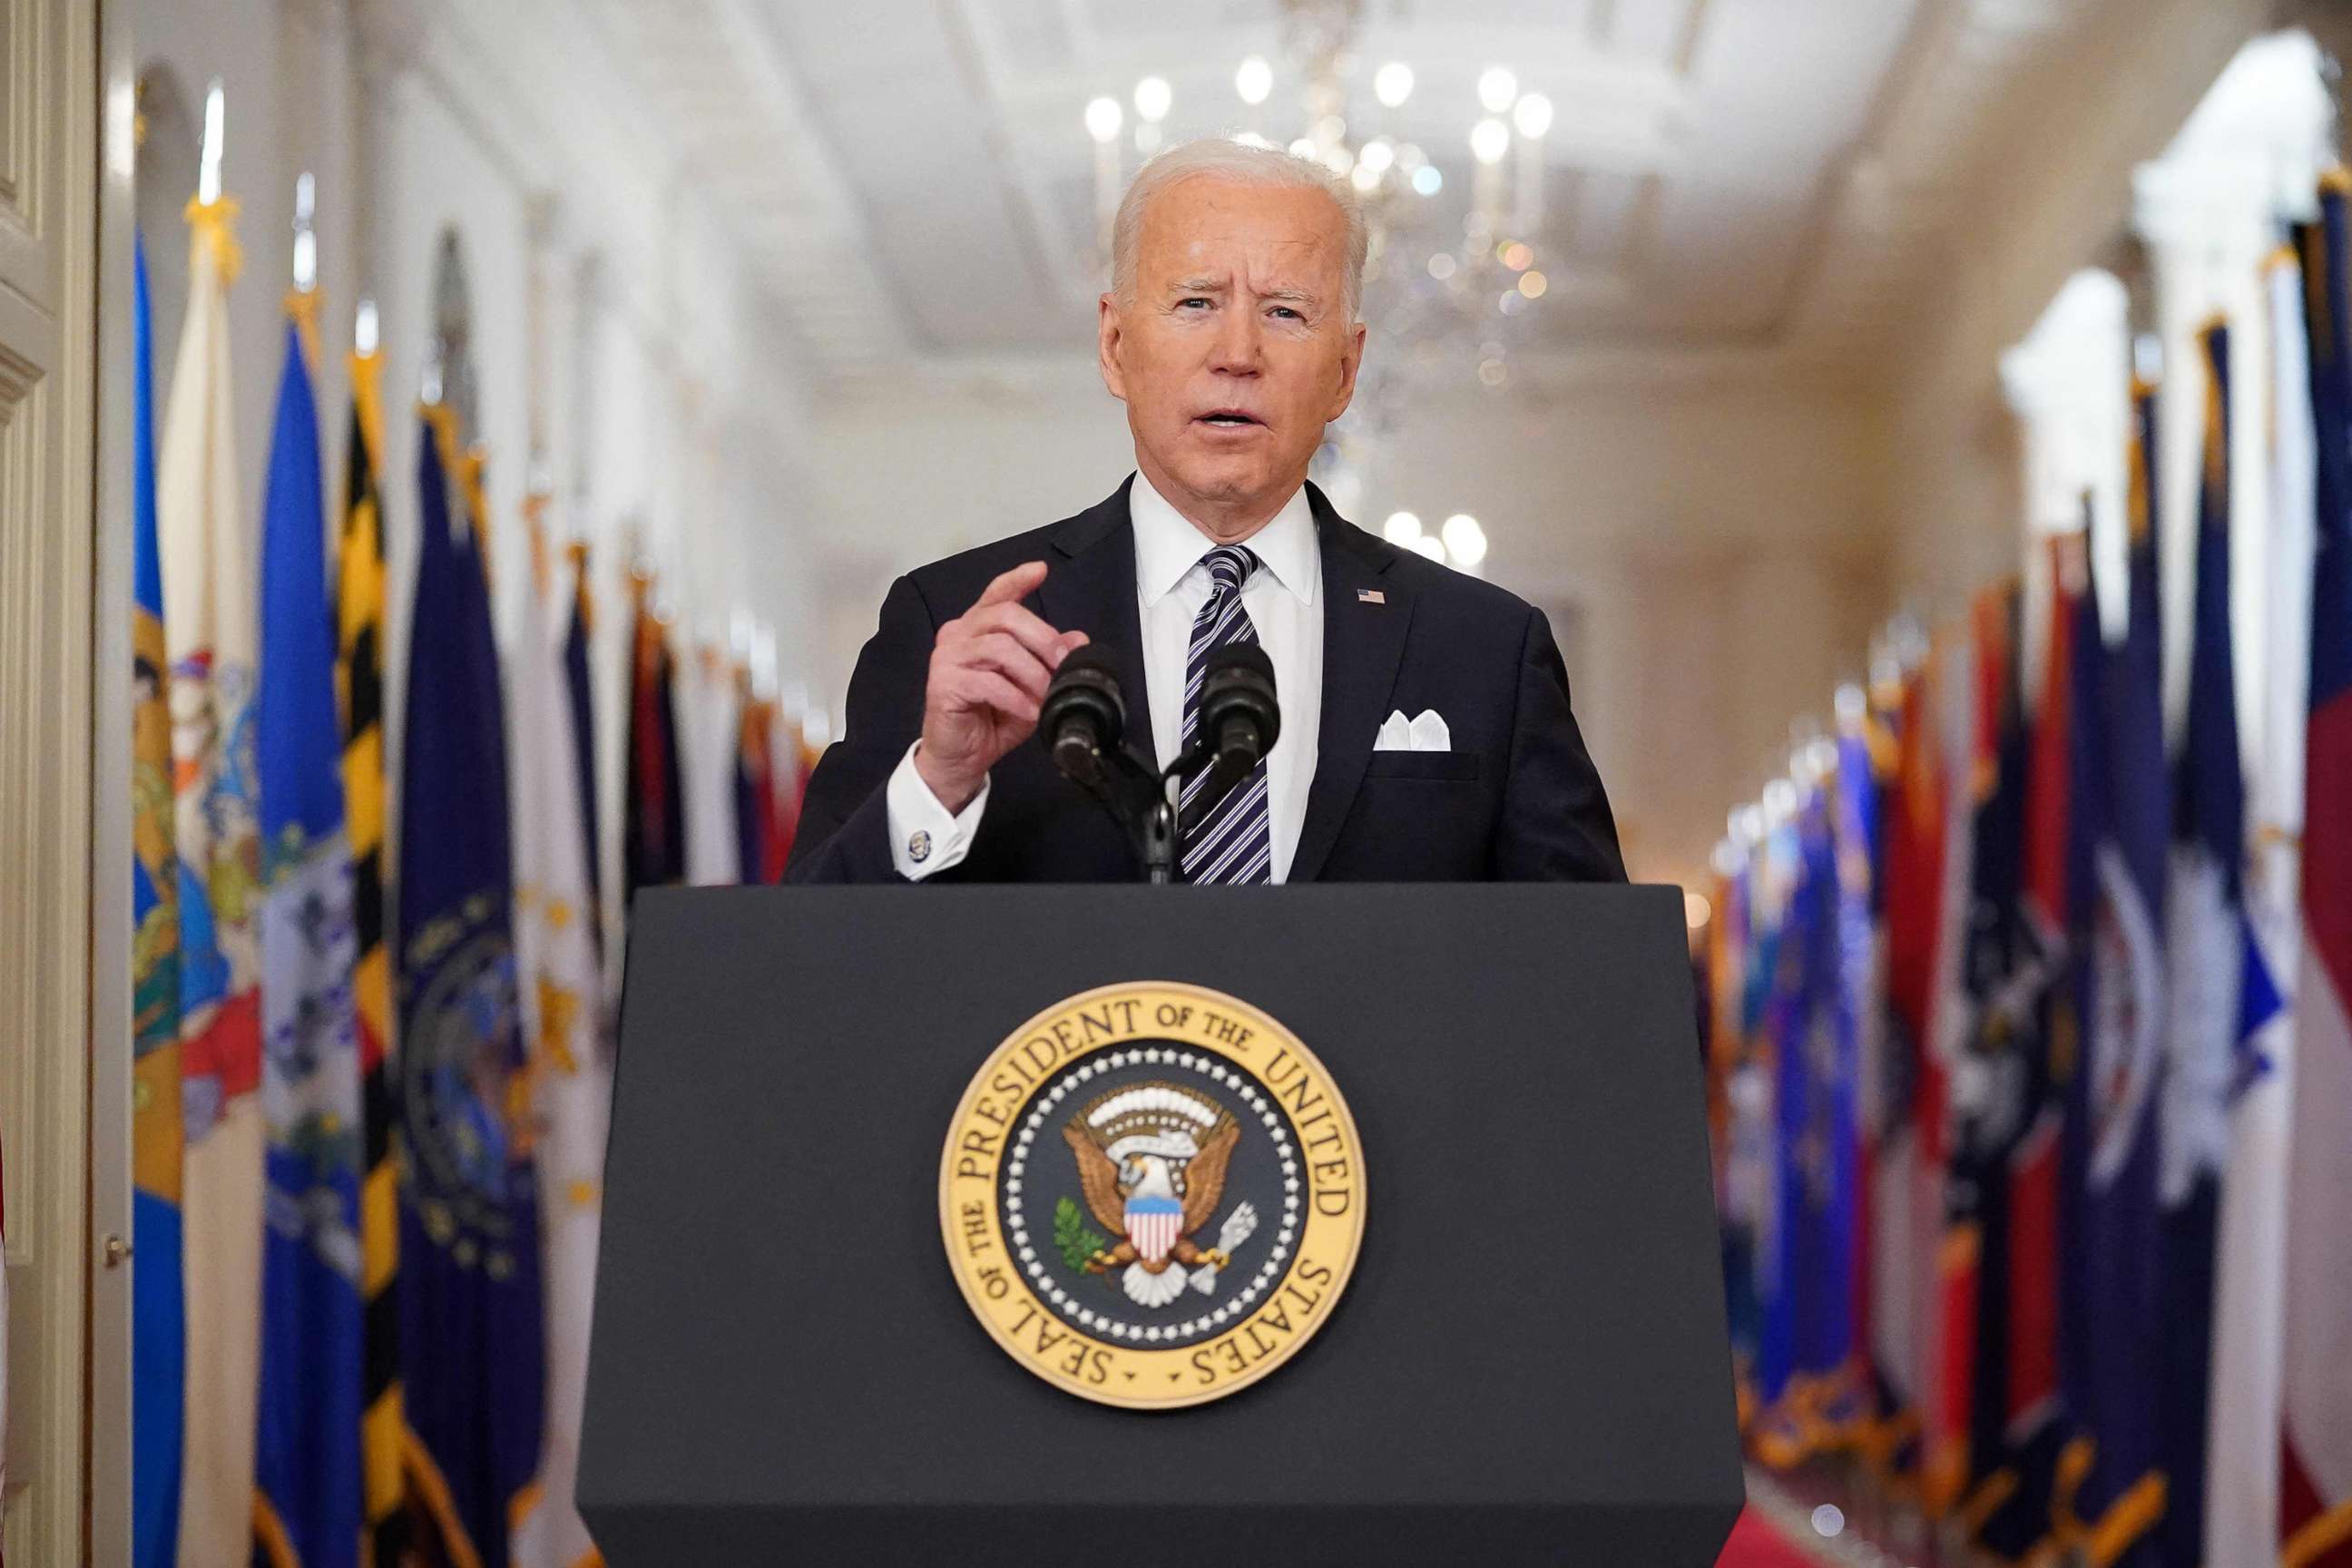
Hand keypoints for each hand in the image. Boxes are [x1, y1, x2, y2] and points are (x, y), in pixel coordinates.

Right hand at [916, 561, 1088, 812]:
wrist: (962, 758)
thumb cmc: (991, 719)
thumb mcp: (1031, 687)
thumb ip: (1050, 660)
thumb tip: (1079, 640)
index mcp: (978, 629)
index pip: (996, 594)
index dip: (1017, 579)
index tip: (1041, 570)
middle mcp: (958, 635)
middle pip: (1005, 616)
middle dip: (1043, 638)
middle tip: (1064, 665)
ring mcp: (948, 657)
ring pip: (999, 647)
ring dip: (1032, 673)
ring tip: (1046, 696)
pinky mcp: (943, 684)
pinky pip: (987, 682)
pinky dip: (1015, 697)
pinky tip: (1029, 711)